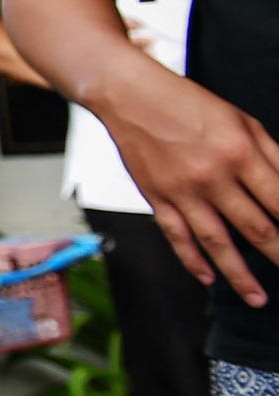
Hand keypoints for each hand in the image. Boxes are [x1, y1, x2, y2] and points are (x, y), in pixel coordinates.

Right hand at [93, 57, 278, 303]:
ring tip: (258, 299)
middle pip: (257, 227)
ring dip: (240, 275)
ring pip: (217, 242)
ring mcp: (182, 191)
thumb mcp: (243, 121)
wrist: (130, 96)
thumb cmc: (190, 104)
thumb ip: (273, 156)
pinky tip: (207, 278)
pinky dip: (192, 261)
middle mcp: (213, 176)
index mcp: (241, 152)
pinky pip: (177, 236)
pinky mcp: (157, 198)